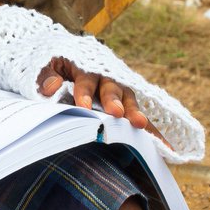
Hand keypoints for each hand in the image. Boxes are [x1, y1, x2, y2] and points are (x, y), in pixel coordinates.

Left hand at [37, 56, 169, 145]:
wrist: (66, 62)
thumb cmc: (54, 68)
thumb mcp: (44, 66)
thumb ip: (45, 75)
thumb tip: (52, 86)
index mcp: (83, 66)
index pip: (84, 79)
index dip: (83, 92)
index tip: (81, 106)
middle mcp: (104, 77)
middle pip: (111, 88)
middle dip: (114, 101)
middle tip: (116, 114)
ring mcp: (118, 90)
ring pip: (129, 100)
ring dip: (135, 113)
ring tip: (141, 127)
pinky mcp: (127, 104)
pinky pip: (141, 118)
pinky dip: (153, 132)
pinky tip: (165, 147)